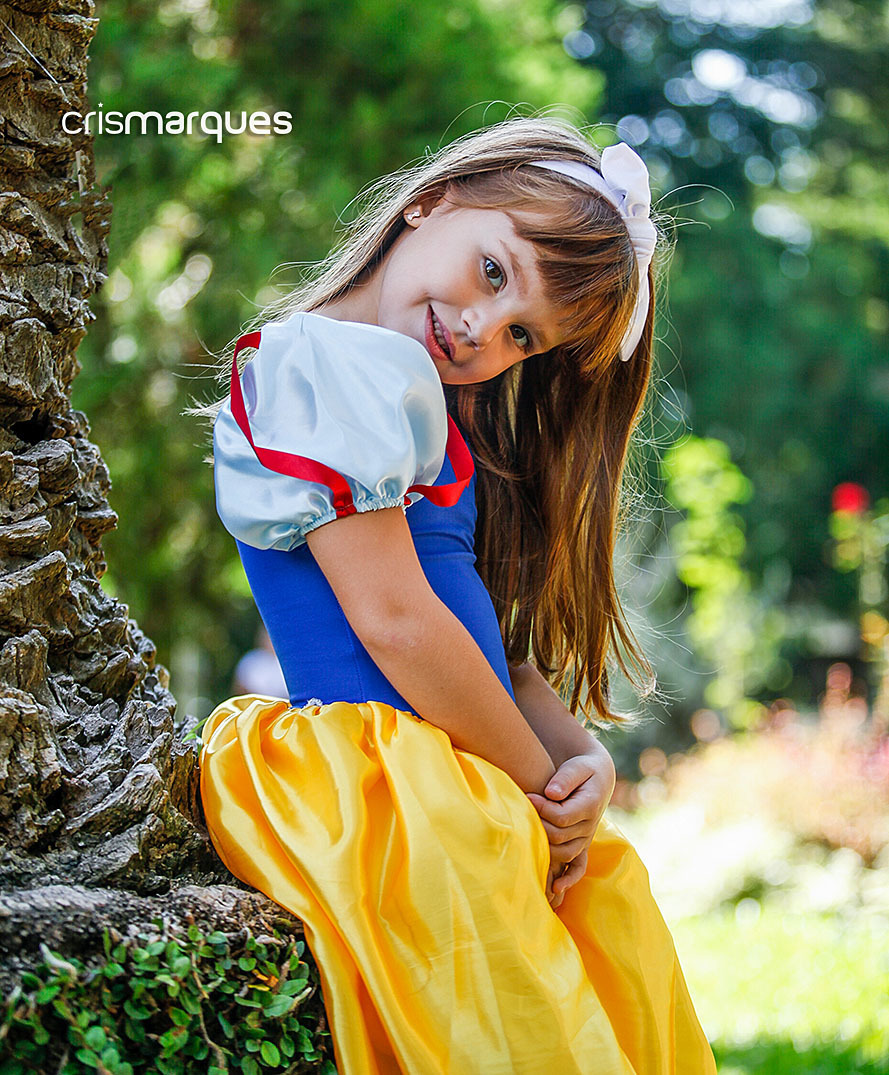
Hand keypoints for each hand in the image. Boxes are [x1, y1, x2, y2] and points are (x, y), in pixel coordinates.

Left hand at [528, 746, 614, 907]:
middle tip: (523, 808)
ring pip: (563, 852)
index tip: (528, 796)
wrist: (596, 776)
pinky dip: (569, 879)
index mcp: (590, 806)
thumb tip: (551, 793)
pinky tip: (556, 888)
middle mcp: (590, 826)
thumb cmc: (582, 768)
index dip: (542, 809)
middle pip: (559, 835)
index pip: (562, 817)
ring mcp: (586, 838)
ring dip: (544, 845)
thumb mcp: (577, 766)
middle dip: (538, 823)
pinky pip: (578, 867)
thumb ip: (565, 778)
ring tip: (528, 830)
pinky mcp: (581, 845)